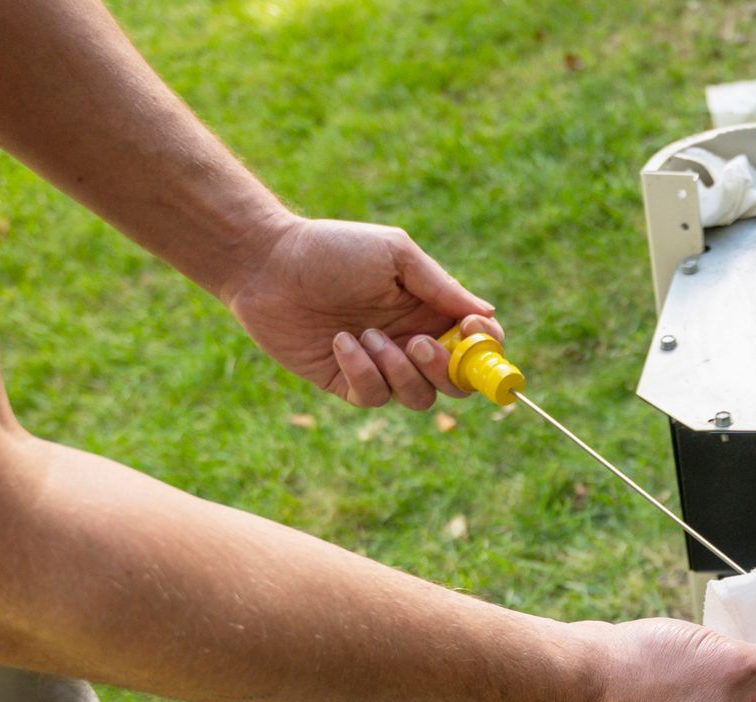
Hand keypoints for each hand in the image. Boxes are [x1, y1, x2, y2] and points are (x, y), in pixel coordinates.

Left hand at [224, 215, 502, 408]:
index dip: (486, 350)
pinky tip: (340, 342)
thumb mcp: (394, 255)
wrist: (267, 263)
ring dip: (399, 370)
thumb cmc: (332, 249)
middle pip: (456, 383)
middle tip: (420, 343)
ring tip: (368, 334)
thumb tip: (488, 315)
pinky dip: (363, 373)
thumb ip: (441, 286)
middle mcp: (411, 342)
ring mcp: (380, 366)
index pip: (476, 346)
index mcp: (430, 310)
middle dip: (446, 370)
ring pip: (418, 398)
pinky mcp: (346, 382)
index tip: (473, 332)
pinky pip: (373, 397)